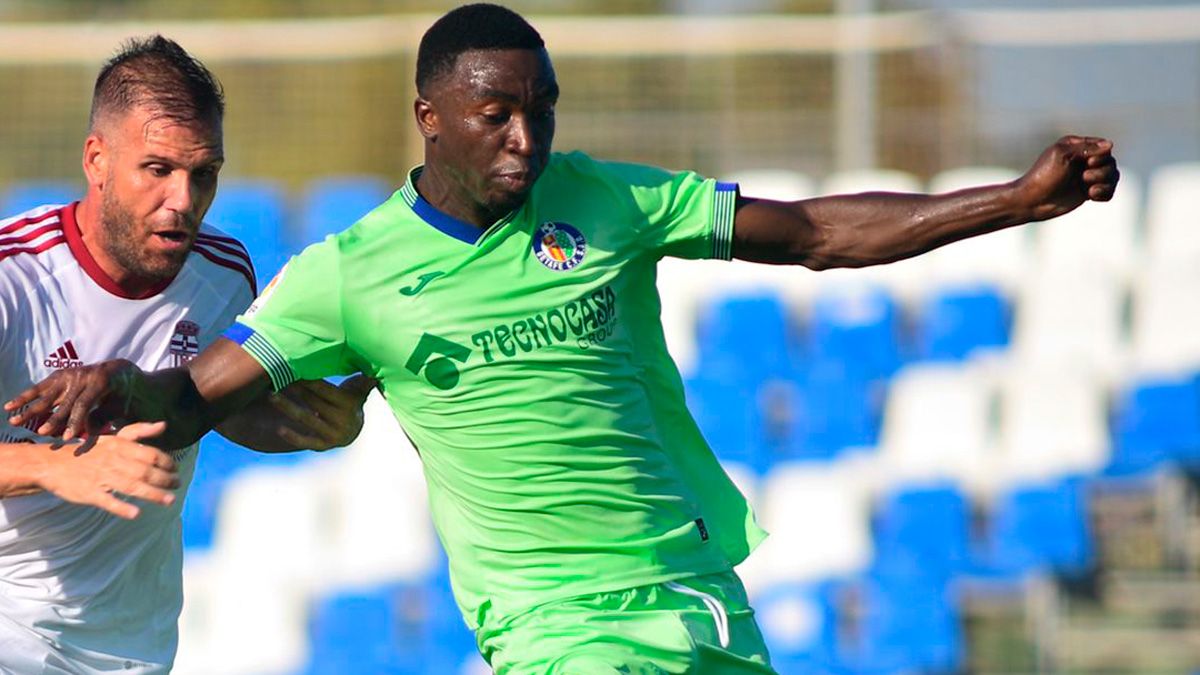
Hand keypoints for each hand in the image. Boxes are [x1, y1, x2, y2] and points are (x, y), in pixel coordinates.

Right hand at [4, 359, 139, 441]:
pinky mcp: (59, 375)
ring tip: (13, 421)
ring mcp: (68, 374)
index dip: (74, 421)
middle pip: (63, 400)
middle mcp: (81, 375)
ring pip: (46, 393)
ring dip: (29, 408)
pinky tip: (9, 406)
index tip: (65, 438)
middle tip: (40, 433)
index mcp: (99, 381)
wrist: (120, 370)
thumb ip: (104, 417)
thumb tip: (87, 434)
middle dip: (51, 418)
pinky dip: (24, 397)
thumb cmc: (123, 393)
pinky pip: (40, 387)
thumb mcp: (120, 405)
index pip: (83, 404)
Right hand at [36, 421, 178, 519]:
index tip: (176, 469)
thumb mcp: (114, 437)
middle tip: (177, 485)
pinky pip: (107, 501)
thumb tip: (163, 425)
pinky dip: (121, 507)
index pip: (150, 454)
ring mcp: (100, 477)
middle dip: (165, 479)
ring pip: (132, 486)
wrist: (51, 463)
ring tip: (169, 500)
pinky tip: (136, 513)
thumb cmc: (90, 451)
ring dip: (153, 494)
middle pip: (145, 471)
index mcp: (119, 446)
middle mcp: (112, 460)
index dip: (166, 462)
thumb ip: (139, 431)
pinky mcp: (88, 493)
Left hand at [265, 374, 376, 450]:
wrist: (353, 432)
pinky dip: (293, 436)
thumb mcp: (358, 390)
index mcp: (349, 404)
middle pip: (313, 402)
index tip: (294, 369)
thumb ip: (364, 378)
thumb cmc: (351, 402)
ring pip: (306, 419)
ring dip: (287, 407)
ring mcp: (333, 435)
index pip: (326, 390)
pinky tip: (279, 429)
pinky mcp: (324, 446)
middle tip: (275, 377)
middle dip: (295, 389)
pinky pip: (307, 441)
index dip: (309, 380)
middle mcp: (342, 420)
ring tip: (271, 396)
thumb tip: (374, 367)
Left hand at [1014, 135, 1118, 221]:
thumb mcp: (1062, 156)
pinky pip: (1109, 191)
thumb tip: (1111, 144)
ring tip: (1090, 191)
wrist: (1033, 201)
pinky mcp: (1088, 192)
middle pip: (1110, 162)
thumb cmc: (1044, 176)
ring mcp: (1087, 176)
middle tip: (1084, 178)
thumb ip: (1086, 148)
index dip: (1101, 156)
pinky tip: (1092, 196)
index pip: (1103, 147)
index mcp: (1076, 146)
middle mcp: (1083, 160)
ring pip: (1112, 176)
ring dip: (1105, 184)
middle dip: (1102, 172)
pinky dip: (1105, 193)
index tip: (1088, 162)